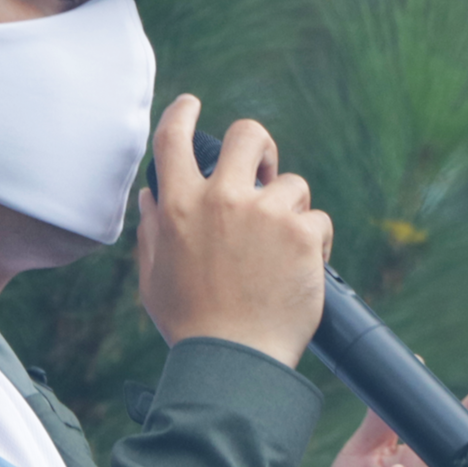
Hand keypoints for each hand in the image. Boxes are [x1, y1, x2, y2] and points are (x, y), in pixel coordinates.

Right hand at [133, 96, 331, 368]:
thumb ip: (152, 230)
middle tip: (264, 170)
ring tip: (279, 252)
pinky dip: (312, 243)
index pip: (174, 137)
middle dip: (260, 146)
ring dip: (289, 211)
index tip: (192, 105)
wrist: (234, 361)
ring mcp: (265, 213)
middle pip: (248, 135)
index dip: (183, 112)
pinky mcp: (301, 233)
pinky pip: (316, 220)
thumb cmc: (192, 326)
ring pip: (292, 184)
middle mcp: (221, 199)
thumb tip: (151, 195)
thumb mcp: (153, 278)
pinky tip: (299, 271)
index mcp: (179, 206)